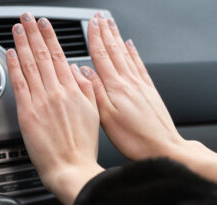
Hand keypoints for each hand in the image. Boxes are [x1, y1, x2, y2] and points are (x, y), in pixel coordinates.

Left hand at [6, 13, 103, 204]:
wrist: (70, 168)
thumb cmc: (82, 145)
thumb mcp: (94, 113)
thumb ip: (86, 88)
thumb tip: (76, 71)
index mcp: (73, 90)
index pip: (59, 56)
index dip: (50, 37)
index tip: (45, 24)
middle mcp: (56, 91)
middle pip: (42, 55)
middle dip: (33, 33)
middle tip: (26, 18)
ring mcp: (40, 101)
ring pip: (29, 65)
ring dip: (22, 44)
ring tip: (17, 29)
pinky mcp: (27, 113)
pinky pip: (19, 84)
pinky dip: (14, 67)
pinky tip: (10, 53)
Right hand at [85, 13, 216, 181]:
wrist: (163, 146)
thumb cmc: (133, 137)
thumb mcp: (106, 117)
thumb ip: (94, 91)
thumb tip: (83, 71)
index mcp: (115, 87)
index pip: (102, 56)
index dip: (95, 38)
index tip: (90, 24)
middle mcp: (129, 81)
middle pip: (114, 50)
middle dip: (105, 32)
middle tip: (99, 17)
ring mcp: (140, 84)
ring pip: (126, 54)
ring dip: (117, 37)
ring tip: (111, 25)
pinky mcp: (149, 90)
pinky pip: (139, 65)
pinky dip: (134, 52)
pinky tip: (131, 45)